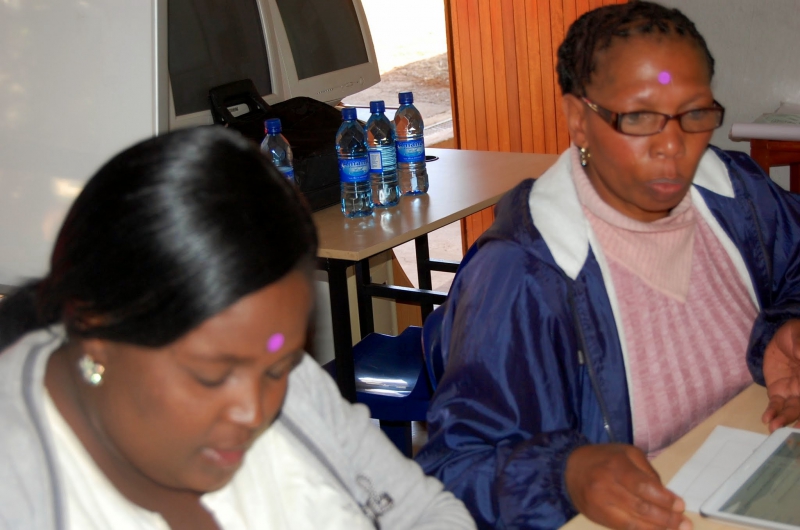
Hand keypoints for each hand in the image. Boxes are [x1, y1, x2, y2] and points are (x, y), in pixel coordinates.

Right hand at [565, 444, 689, 529]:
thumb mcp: (627, 453)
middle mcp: (605, 485)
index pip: (643, 487)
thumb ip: (648, 472)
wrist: (569, 467)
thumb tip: (667, 497)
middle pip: (640, 507)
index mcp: (616, 465)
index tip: (680, 506)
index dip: (664, 499)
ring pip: (632, 523)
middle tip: (684, 524)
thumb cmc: (604, 458)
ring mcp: (598, 503)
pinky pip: (622, 529)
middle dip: (666, 519)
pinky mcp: (595, 517)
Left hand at [762, 319, 799, 431]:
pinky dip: (772, 412)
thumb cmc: (797, 334)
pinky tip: (767, 419)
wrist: (782, 335)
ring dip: (784, 419)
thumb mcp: (799, 337)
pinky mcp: (778, 391)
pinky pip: (776, 404)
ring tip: (775, 428)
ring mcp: (793, 391)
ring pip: (791, 409)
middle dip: (798, 418)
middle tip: (793, 430)